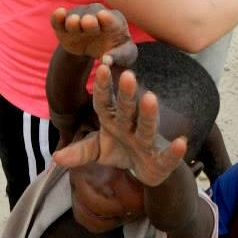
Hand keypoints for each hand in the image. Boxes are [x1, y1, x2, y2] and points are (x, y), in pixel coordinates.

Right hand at [51, 5, 137, 65]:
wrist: (94, 47)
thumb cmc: (114, 49)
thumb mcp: (124, 55)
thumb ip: (119, 57)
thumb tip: (106, 61)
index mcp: (114, 21)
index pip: (111, 19)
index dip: (107, 18)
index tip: (103, 16)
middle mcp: (96, 14)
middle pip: (91, 15)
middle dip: (90, 20)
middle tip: (88, 22)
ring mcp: (79, 17)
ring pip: (74, 17)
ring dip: (73, 21)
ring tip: (74, 23)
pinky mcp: (63, 24)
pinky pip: (58, 19)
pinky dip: (57, 17)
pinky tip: (59, 13)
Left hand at [53, 64, 186, 185]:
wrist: (144, 169)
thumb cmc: (119, 149)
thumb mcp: (97, 150)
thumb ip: (79, 152)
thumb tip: (56, 157)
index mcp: (112, 120)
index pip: (104, 102)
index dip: (102, 87)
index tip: (100, 68)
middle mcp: (130, 125)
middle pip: (126, 108)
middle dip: (126, 94)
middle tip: (127, 74)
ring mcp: (146, 141)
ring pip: (146, 126)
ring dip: (148, 113)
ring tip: (150, 97)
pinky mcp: (161, 160)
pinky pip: (168, 155)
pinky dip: (174, 150)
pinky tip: (182, 142)